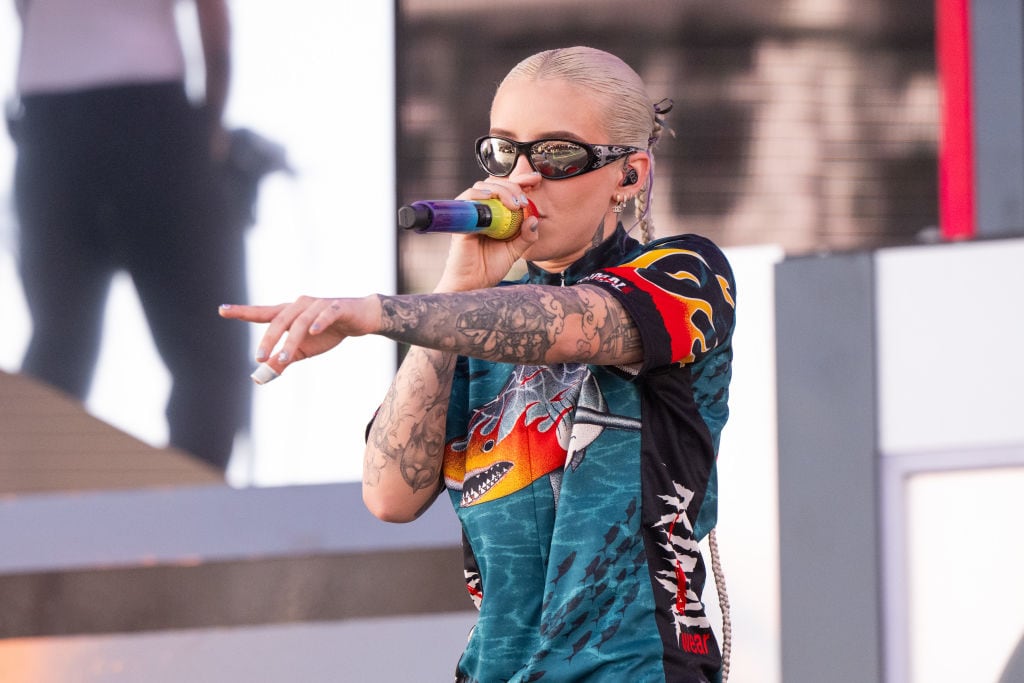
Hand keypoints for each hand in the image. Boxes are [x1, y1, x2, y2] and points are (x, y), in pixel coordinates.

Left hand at [218, 295, 380, 376]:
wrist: (360, 319)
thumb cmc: (328, 333)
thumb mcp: (303, 350)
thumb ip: (282, 361)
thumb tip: (260, 377)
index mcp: (289, 314)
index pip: (263, 313)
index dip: (242, 311)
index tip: (221, 309)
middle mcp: (300, 305)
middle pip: (279, 320)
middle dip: (268, 339)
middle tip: (258, 358)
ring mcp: (318, 305)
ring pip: (301, 322)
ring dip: (291, 341)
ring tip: (284, 359)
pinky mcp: (337, 307)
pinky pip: (326, 314)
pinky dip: (319, 322)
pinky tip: (313, 332)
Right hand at [434, 172, 540, 292]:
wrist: (473, 283)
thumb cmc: (490, 266)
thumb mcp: (515, 250)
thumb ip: (526, 236)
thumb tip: (533, 220)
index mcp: (497, 213)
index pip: (508, 188)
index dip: (521, 180)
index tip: (536, 180)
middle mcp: (484, 209)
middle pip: (496, 183)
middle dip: (514, 186)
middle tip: (523, 202)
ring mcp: (471, 212)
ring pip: (483, 187)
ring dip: (501, 190)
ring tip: (514, 205)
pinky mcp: (461, 219)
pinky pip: (467, 199)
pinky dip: (478, 194)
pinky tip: (490, 198)